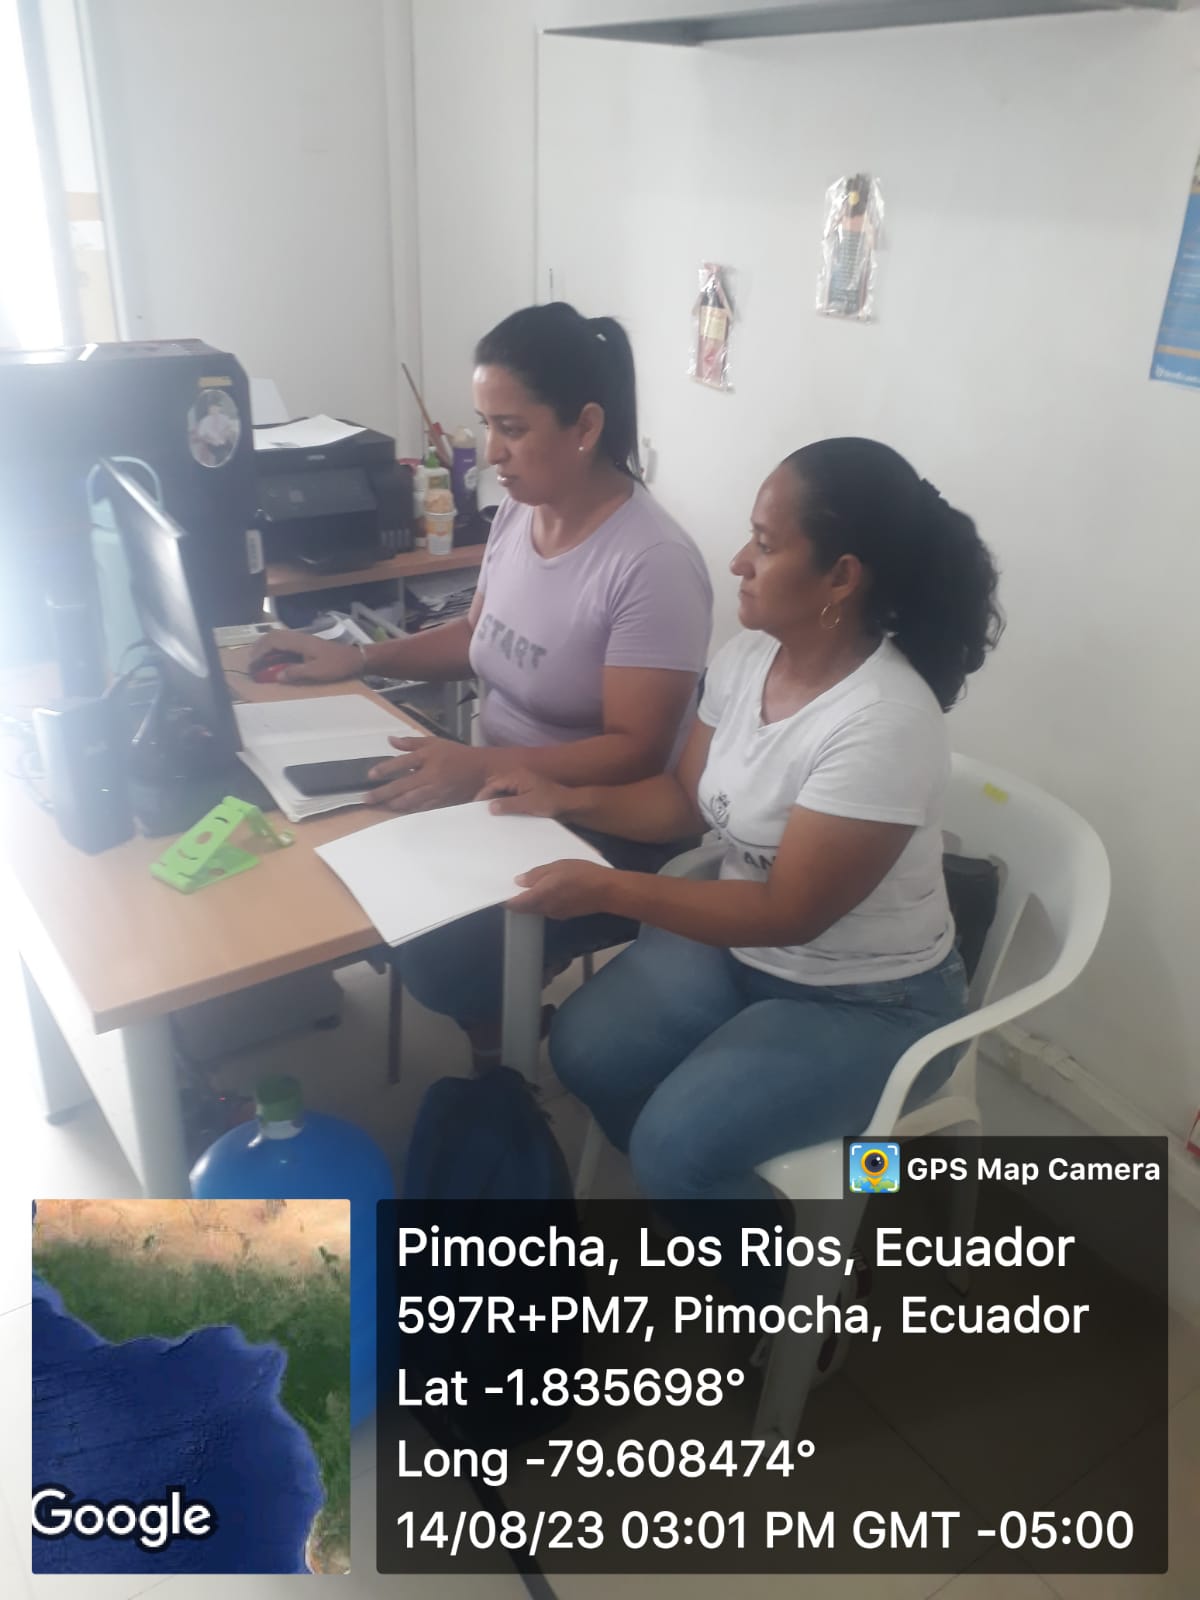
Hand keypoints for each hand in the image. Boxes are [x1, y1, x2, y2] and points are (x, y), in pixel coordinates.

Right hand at [248, 629, 360, 684]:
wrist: (355, 658)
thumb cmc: (337, 665)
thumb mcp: (317, 672)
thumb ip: (296, 673)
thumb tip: (276, 676)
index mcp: (299, 642)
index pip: (273, 641)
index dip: (260, 651)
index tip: (252, 662)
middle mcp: (299, 637)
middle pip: (273, 636)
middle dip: (259, 647)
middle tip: (251, 661)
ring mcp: (302, 639)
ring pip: (278, 637)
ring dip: (266, 646)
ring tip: (258, 659)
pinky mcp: (306, 643)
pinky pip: (285, 642)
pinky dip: (275, 648)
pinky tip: (274, 658)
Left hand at [367, 737, 485, 812]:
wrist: (482, 770)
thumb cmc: (456, 754)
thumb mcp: (434, 742)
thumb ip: (411, 742)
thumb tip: (390, 741)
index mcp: (429, 757)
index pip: (402, 763)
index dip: (385, 769)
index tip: (371, 775)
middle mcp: (431, 775)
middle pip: (402, 786)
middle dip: (382, 793)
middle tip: (366, 798)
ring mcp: (437, 791)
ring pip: (410, 800)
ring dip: (393, 804)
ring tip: (379, 805)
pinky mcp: (442, 802)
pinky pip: (422, 808)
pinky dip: (408, 810)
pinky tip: (398, 810)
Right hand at [476, 768, 570, 818]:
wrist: (568, 804)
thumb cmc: (550, 801)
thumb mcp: (527, 804)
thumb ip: (508, 805)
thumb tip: (490, 807)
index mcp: (517, 776)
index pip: (493, 784)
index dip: (483, 795)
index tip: (475, 807)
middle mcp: (518, 778)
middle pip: (496, 786)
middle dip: (487, 798)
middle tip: (479, 812)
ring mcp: (522, 785)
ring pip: (503, 792)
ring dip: (496, 801)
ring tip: (489, 815)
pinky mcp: (526, 792)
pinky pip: (511, 797)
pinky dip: (505, 804)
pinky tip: (502, 814)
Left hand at [507, 860, 614, 918]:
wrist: (607, 891)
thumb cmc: (582, 875)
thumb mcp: (557, 867)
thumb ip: (536, 875)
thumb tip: (519, 881)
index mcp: (540, 897)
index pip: (515, 904)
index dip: (505, 899)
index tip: (499, 891)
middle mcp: (545, 909)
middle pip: (524, 908)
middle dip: (517, 899)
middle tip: (514, 884)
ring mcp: (555, 913)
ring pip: (536, 908)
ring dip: (531, 900)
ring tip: (533, 884)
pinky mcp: (565, 914)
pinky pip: (548, 908)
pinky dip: (544, 900)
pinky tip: (550, 889)